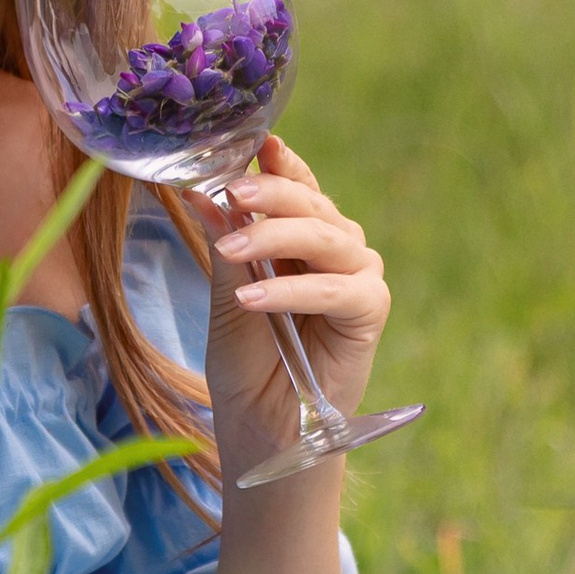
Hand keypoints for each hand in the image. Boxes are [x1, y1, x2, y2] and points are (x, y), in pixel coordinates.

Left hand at [196, 136, 390, 459]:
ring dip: (276, 239)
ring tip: (231, 250)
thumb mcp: (227, 301)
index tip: (256, 142)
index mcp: (304, 237)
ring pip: (326, 237)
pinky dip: (295, 291)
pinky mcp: (371, 312)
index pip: (298, 184)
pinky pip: (338, 290)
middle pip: (312, 204)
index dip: (280, 163)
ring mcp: (358, 278)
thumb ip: (226, 248)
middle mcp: (338, 249)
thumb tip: (203, 192)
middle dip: (269, 195)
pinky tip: (255, 298)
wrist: (263, 431)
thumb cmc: (247, 367)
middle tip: (230, 192)